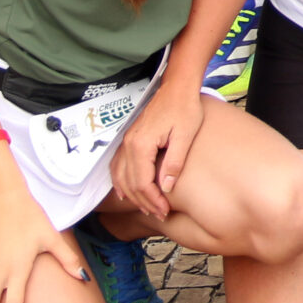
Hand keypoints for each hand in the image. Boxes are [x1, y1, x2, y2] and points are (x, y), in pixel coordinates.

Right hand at [111, 79, 205, 222]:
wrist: (177, 88)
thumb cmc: (185, 108)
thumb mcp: (185, 135)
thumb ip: (174, 163)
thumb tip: (166, 188)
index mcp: (141, 145)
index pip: (142, 182)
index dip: (152, 200)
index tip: (164, 212)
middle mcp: (128, 145)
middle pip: (129, 183)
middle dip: (143, 202)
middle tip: (159, 214)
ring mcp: (126, 142)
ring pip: (120, 177)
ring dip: (132, 195)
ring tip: (148, 207)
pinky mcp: (129, 139)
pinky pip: (118, 166)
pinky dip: (121, 182)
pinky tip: (127, 192)